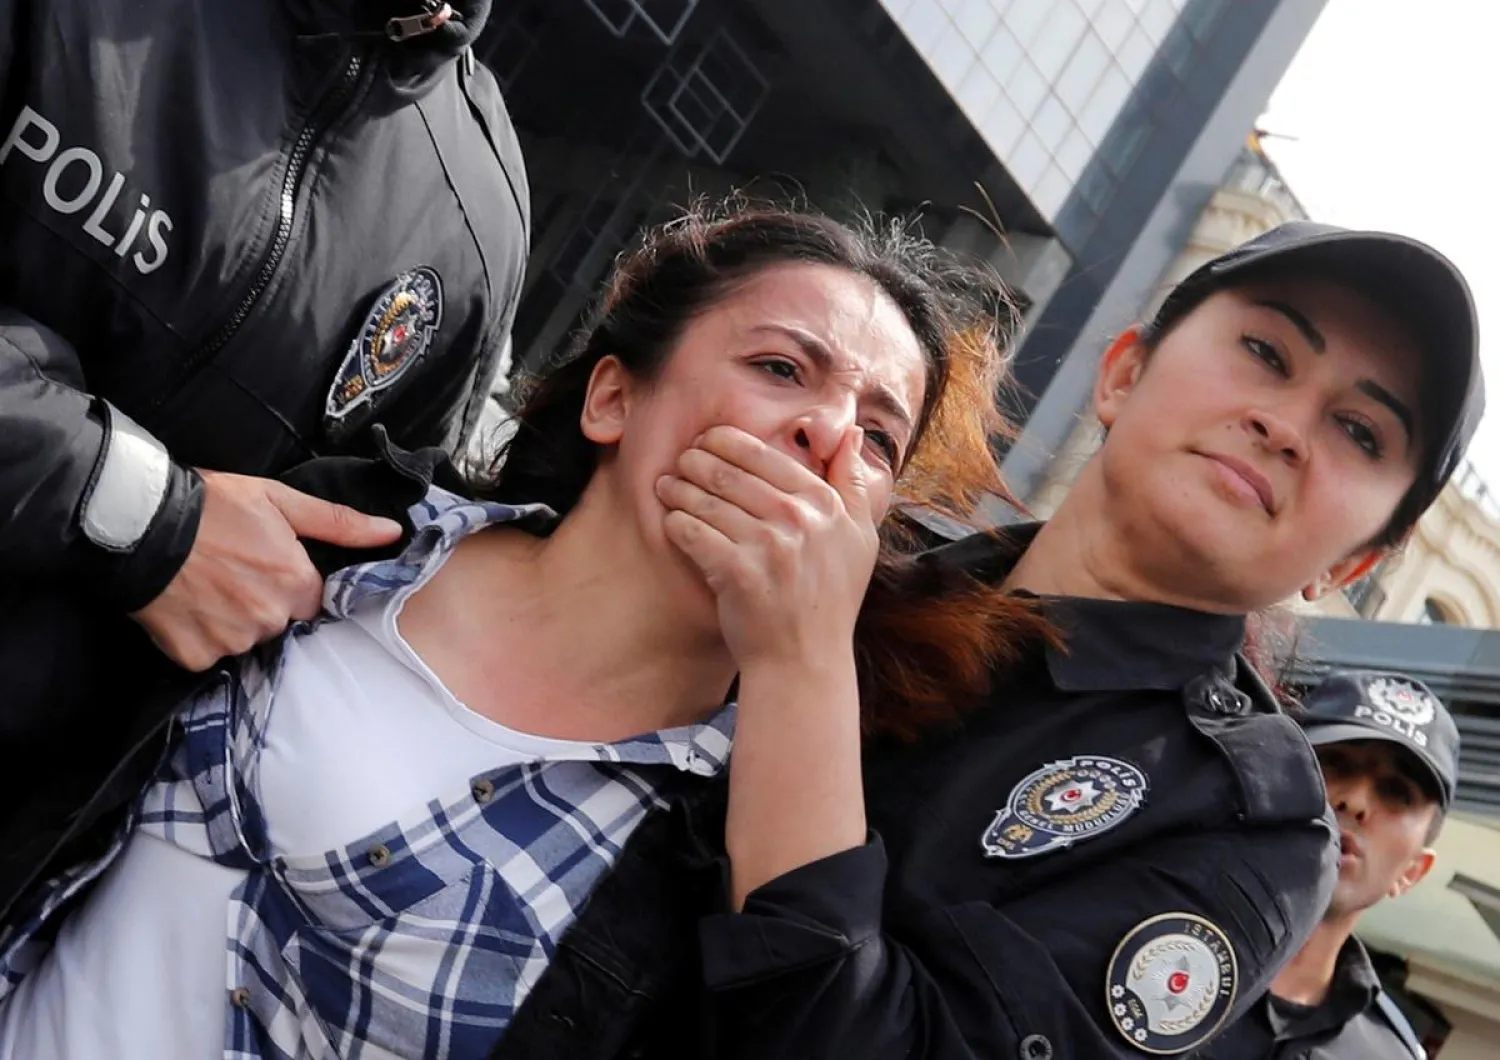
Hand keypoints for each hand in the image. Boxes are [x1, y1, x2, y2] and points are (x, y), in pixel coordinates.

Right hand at [131, 471, 402, 669]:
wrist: (139, 524)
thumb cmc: (213, 506)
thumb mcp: (281, 502)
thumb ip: (339, 523)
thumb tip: (392, 533)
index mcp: (297, 585)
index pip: (313, 600)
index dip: (292, 582)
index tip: (268, 564)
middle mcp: (269, 620)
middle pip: (280, 621)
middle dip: (263, 601)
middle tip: (233, 571)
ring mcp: (232, 641)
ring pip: (246, 639)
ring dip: (233, 620)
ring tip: (208, 585)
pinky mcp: (195, 657)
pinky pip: (210, 654)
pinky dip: (202, 636)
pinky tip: (190, 606)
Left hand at [656, 425, 878, 667]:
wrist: (805, 660)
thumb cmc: (830, 599)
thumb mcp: (859, 538)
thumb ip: (854, 482)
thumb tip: (853, 432)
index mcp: (826, 504)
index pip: (766, 455)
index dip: (728, 441)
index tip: (709, 439)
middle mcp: (800, 520)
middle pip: (730, 472)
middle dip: (697, 460)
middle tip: (682, 460)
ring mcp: (769, 545)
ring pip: (707, 499)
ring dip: (680, 488)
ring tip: (667, 486)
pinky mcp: (738, 572)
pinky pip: (693, 532)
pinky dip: (676, 523)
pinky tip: (670, 520)